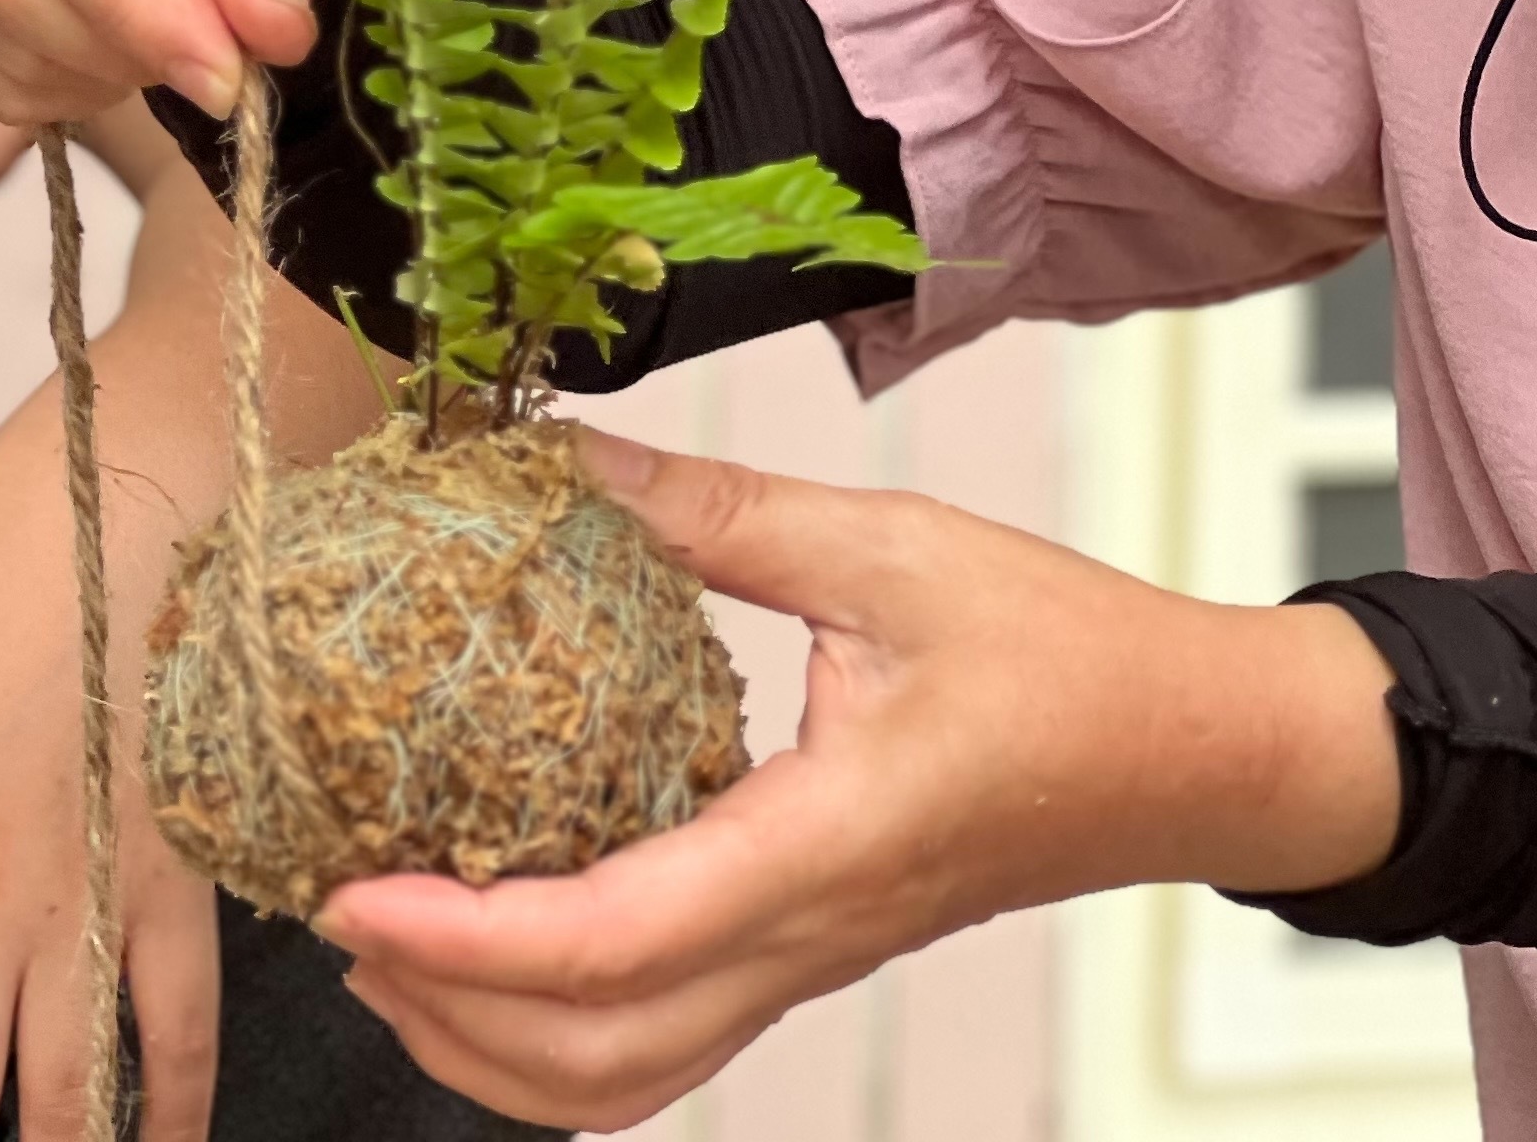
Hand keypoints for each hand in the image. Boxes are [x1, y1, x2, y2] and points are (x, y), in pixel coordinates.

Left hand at [313, 429, 1404, 1131]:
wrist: (1198, 753)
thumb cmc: (1070, 652)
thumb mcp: (890, 546)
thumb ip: (721, 509)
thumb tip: (564, 459)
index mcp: (824, 844)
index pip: (616, 941)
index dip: (468, 937)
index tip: (357, 888)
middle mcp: (807, 933)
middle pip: (595, 1058)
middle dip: (444, 1011)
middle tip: (337, 905)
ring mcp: (811, 962)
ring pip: (626, 1078)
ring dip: (493, 1044)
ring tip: (395, 941)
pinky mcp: (815, 952)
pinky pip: (671, 1041)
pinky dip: (563, 1029)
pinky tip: (510, 939)